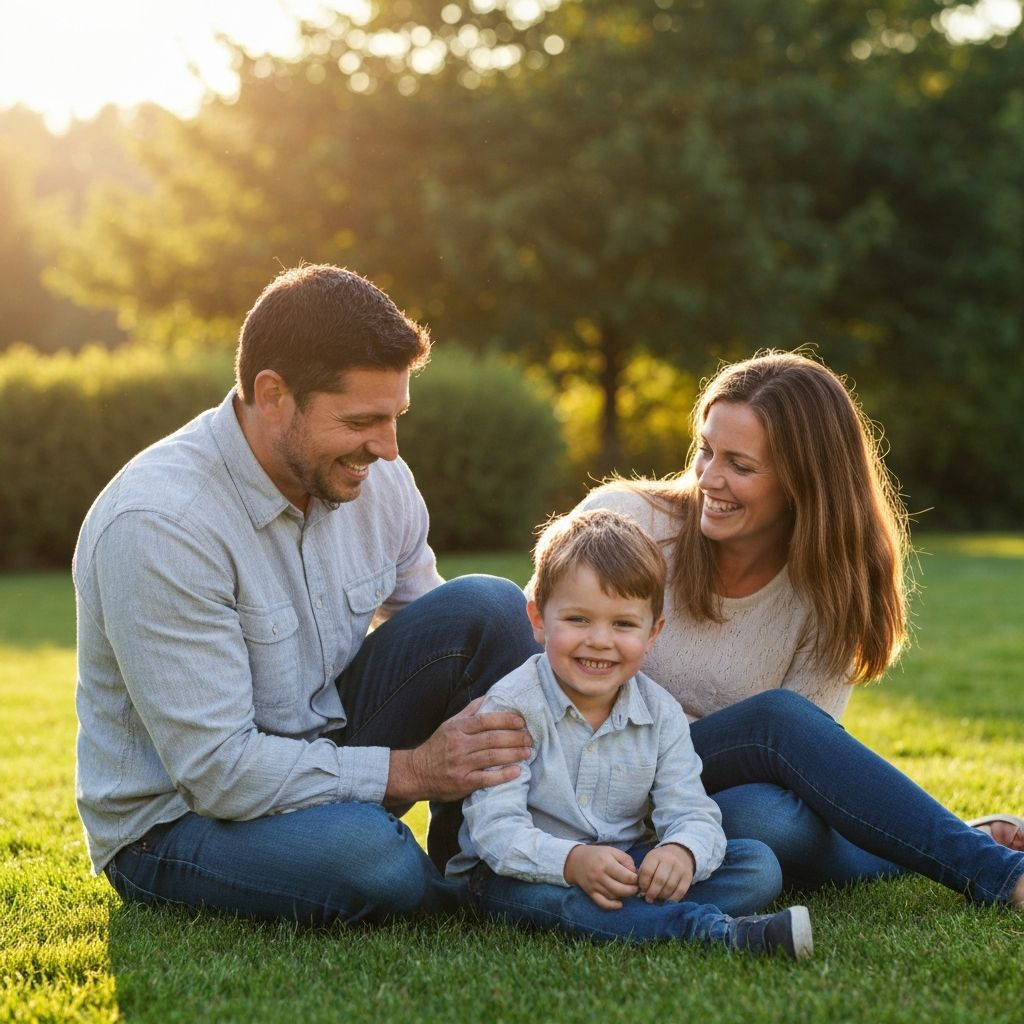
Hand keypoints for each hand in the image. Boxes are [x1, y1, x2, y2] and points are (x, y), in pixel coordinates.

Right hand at [385, 697, 531, 802]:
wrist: (416, 773)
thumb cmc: (437, 747)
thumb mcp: (449, 724)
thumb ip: (469, 711)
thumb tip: (489, 696)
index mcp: (457, 728)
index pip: (485, 721)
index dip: (505, 720)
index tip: (521, 721)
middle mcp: (459, 745)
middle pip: (492, 739)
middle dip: (514, 738)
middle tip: (530, 738)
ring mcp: (461, 764)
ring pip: (492, 757)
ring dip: (513, 754)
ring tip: (528, 752)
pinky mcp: (463, 783)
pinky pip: (487, 778)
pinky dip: (503, 775)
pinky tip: (517, 771)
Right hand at [563, 845, 638, 909]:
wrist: (575, 860)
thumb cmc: (597, 855)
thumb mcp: (612, 851)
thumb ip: (626, 860)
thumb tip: (634, 873)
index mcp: (606, 862)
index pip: (626, 876)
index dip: (635, 879)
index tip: (636, 878)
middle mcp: (599, 875)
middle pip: (621, 889)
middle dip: (632, 890)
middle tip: (635, 888)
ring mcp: (594, 885)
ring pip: (613, 896)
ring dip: (624, 896)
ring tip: (627, 891)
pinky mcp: (590, 893)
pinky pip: (603, 903)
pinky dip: (612, 906)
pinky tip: (619, 903)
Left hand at [637, 843, 694, 903]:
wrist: (680, 853)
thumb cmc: (660, 861)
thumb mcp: (649, 861)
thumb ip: (643, 874)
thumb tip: (640, 891)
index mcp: (656, 856)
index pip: (647, 871)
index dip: (643, 884)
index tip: (641, 890)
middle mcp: (669, 860)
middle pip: (659, 880)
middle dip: (652, 892)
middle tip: (648, 899)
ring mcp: (680, 868)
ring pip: (670, 887)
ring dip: (662, 896)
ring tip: (657, 899)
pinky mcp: (688, 876)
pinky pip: (680, 891)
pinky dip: (673, 899)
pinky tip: (667, 901)